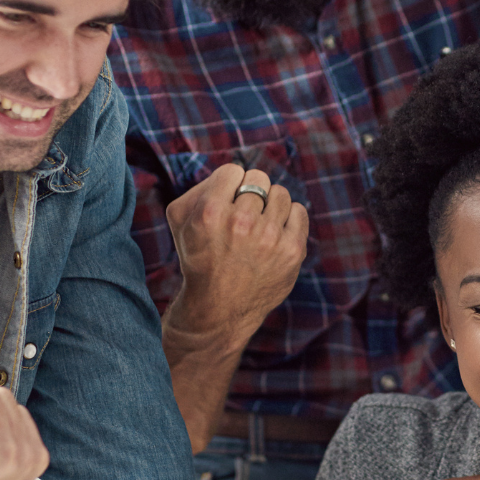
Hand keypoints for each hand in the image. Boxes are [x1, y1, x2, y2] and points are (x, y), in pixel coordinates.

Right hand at [162, 162, 307, 346]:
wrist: (219, 308)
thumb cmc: (198, 258)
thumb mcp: (180, 220)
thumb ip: (201, 187)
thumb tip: (233, 174)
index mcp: (210, 212)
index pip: (234, 171)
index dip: (230, 186)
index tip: (227, 204)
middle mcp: (241, 223)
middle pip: (259, 179)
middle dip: (251, 195)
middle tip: (243, 217)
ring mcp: (270, 238)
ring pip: (281, 193)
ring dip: (270, 206)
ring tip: (259, 227)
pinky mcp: (292, 251)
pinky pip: (299, 212)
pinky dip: (289, 219)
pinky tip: (274, 235)